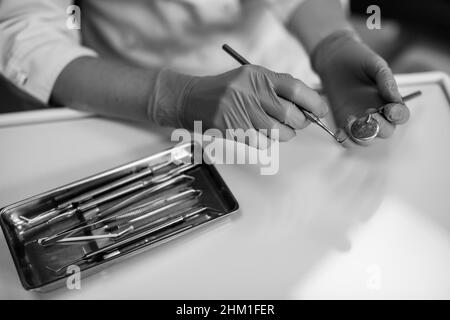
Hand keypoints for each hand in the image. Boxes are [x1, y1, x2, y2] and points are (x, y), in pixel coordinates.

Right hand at [181, 65, 327, 147]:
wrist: (191, 99)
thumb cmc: (225, 90)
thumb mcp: (250, 78)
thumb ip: (277, 88)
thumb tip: (308, 106)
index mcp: (258, 76)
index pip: (296, 88)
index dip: (313, 102)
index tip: (320, 110)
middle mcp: (251, 92)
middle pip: (291, 115)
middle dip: (300, 122)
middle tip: (297, 122)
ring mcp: (241, 112)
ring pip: (279, 133)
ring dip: (284, 134)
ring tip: (276, 127)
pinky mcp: (233, 129)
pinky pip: (263, 143)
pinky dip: (266, 141)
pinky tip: (258, 133)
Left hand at [312, 30, 408, 144]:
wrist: (334, 57)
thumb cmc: (357, 58)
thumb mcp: (375, 64)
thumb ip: (386, 80)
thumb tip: (394, 96)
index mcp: (389, 100)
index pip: (400, 115)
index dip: (397, 116)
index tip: (390, 110)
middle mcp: (376, 113)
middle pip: (385, 132)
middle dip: (379, 127)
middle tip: (369, 115)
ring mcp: (359, 119)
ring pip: (366, 139)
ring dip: (361, 135)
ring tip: (351, 119)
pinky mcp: (342, 121)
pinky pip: (346, 139)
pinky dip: (344, 139)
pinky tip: (341, 130)